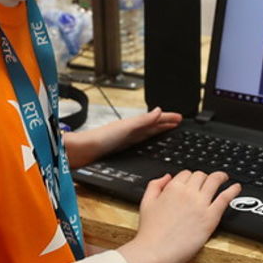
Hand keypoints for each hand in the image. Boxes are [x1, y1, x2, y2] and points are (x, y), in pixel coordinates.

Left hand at [65, 107, 180, 168]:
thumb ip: (143, 120)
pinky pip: (140, 143)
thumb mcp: (126, 128)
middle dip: (165, 123)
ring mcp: (126, 140)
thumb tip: (159, 110)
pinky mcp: (121, 149)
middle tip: (178, 122)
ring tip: (167, 130)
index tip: (180, 117)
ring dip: (158, 131)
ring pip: (147, 134)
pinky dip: (148, 141)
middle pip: (152, 125)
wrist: (82, 152)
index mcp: (133, 124)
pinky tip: (148, 145)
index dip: (168, 118)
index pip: (155, 119)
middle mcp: (130, 131)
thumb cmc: (100, 139)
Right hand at [117, 171, 240, 262]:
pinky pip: (225, 198)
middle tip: (207, 182)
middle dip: (203, 177)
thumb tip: (166, 177)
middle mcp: (188, 193)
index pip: (186, 173)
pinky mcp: (210, 218)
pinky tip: (236, 187)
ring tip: (224, 178)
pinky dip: (233, 190)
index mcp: (172, 188)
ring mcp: (200, 204)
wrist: (155, 251)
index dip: (190, 177)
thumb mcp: (146, 203)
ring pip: (214, 181)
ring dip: (221, 177)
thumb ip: (155, 185)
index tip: (192, 182)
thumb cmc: (150, 232)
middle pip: (201, 176)